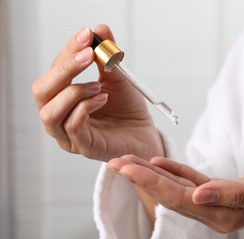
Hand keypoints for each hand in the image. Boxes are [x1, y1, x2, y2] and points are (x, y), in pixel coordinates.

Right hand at [32, 25, 163, 161]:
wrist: (144, 133)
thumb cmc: (127, 108)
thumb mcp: (118, 77)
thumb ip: (107, 56)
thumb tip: (100, 29)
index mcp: (62, 96)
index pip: (53, 71)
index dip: (68, 52)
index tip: (87, 36)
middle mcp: (59, 115)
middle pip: (41, 91)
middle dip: (64, 70)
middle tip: (89, 55)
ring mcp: (68, 134)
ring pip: (50, 112)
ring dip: (75, 92)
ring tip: (99, 86)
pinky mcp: (83, 147)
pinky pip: (72, 126)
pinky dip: (86, 107)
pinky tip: (102, 98)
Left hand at [109, 156, 243, 236]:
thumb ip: (235, 194)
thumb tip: (199, 195)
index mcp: (224, 214)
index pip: (179, 198)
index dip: (151, 182)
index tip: (125, 167)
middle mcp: (216, 212)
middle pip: (171, 195)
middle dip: (142, 179)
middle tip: (114, 162)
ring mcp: (217, 203)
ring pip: (178, 188)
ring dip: (152, 175)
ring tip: (128, 162)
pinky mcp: (223, 191)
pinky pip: (193, 181)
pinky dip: (174, 172)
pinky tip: (160, 162)